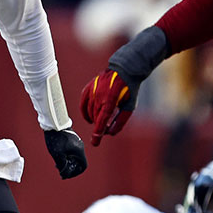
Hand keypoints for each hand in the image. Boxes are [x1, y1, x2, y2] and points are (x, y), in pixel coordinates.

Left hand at [44, 129, 86, 178]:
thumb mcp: (58, 155)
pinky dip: (66, 155)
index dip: (76, 173)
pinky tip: (58, 155)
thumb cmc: (56, 139)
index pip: (83, 166)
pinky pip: (72, 150)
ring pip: (74, 156)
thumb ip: (62, 165)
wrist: (54, 123)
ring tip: (57, 164)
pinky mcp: (72, 139)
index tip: (67, 174)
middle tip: (60, 170)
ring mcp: (76, 142)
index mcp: (79, 151)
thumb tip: (64, 174)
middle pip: (78, 161)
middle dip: (70, 168)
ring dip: (67, 161)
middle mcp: (80, 147)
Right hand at [77, 27, 168, 146]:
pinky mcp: (89, 87)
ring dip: (94, 119)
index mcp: (110, 100)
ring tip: (100, 121)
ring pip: (89, 111)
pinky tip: (89, 117)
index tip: (95, 143)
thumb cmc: (129, 88)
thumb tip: (110, 133)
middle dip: (99, 126)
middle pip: (95, 117)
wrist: (125, 69)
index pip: (101, 120)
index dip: (97, 133)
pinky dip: (85, 111)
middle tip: (104, 130)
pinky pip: (83, 102)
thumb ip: (120, 121)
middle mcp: (99, 95)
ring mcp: (93, 90)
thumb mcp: (129, 106)